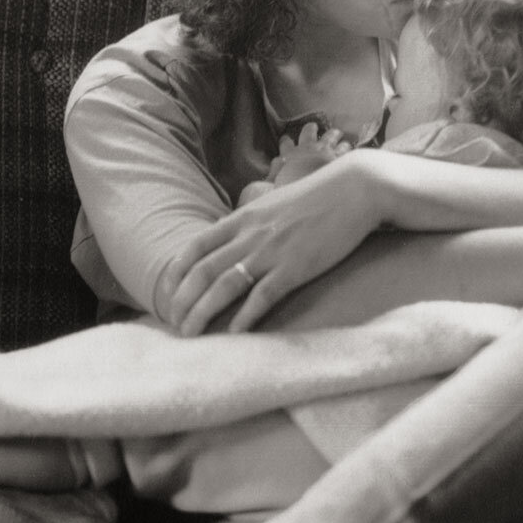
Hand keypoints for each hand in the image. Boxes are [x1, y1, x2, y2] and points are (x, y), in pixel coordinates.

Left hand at [163, 155, 381, 335]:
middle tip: (173, 324)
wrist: (355, 189)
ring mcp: (271, 252)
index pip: (195, 247)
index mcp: (242, 219)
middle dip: (182, 301)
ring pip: (224, 286)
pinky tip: (234, 333)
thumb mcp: (272, 205)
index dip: (176, 273)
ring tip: (190, 333)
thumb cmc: (316, 198)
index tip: (166, 294)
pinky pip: (263, 296)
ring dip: (202, 313)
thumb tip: (230, 242)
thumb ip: (249, 224)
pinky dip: (245, 316)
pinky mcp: (296, 267)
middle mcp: (249, 236)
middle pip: (202, 272)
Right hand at [263, 119, 349, 188]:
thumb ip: (276, 169)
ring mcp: (325, 150)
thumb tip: (277, 161)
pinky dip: (346, 147)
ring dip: (333, 134)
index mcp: (290, 154)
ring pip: (331, 134)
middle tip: (314, 128)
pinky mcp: (339, 155)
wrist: (312, 191)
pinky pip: (345, 146)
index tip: (287, 140)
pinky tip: (348, 148)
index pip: (285, 143)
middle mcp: (307, 148)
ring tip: (337, 135)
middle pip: (309, 131)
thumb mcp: (276, 180)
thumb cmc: (291, 187)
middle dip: (311, 128)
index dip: (286, 141)